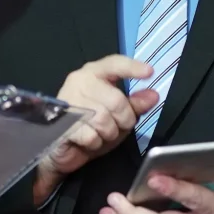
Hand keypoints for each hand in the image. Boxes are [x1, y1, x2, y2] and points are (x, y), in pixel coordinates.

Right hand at [35, 55, 159, 202]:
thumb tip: (153, 95)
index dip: (132, 67)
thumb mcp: (118, 116)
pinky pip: (91, 136)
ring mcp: (67, 101)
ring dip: (108, 134)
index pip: (114, 63)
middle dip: (123, 120)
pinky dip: (95, 144)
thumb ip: (135, 104)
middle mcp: (78, 82)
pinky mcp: (60, 122)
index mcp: (93, 73)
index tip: (149, 72)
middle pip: (116, 101)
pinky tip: (88, 141)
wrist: (62, 149)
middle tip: (117, 127)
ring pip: (104, 120)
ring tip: (100, 134)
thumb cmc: (91, 128)